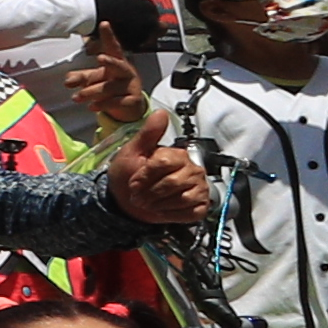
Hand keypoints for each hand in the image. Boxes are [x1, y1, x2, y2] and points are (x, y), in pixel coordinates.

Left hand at [99, 112, 213, 227]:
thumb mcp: (132, 152)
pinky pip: (190, 212)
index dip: (145, 176)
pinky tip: (161, 210)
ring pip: (182, 198)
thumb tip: (161, 113)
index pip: (164, 163)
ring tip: (148, 203)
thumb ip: (148, 134)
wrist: (127, 200)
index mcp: (177, 155)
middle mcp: (192, 169)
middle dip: (150, 193)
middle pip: (173, 182)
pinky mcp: (200, 205)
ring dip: (158, 204)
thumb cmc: (129, 175)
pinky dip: (171, 214)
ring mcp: (199, 187)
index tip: (134, 182)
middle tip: (138, 196)